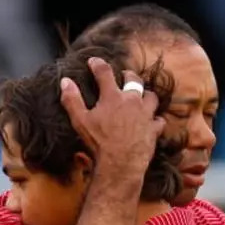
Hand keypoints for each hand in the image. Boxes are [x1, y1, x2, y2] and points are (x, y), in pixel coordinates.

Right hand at [59, 57, 165, 177]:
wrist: (120, 163)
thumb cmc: (99, 142)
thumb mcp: (80, 121)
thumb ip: (72, 100)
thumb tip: (65, 81)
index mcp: (112, 96)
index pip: (105, 72)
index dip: (98, 64)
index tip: (94, 61)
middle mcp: (132, 101)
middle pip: (134, 80)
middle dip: (128, 75)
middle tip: (124, 75)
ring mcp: (145, 115)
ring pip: (151, 97)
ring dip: (146, 95)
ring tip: (142, 96)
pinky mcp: (154, 129)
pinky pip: (159, 120)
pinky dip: (155, 119)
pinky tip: (151, 121)